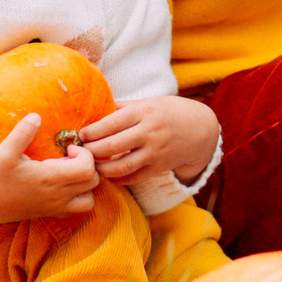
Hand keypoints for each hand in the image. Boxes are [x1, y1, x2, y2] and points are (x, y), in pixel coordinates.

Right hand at [0, 113, 99, 228]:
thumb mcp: (4, 152)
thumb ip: (22, 133)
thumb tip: (36, 116)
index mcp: (50, 179)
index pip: (88, 169)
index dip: (85, 154)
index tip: (69, 147)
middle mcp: (58, 196)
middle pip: (94, 182)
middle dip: (89, 166)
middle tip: (71, 156)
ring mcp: (55, 207)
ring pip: (89, 200)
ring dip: (87, 184)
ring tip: (71, 171)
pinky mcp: (50, 213)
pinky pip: (76, 210)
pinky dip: (78, 198)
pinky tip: (63, 185)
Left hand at [78, 95, 219, 186]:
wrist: (201, 130)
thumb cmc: (170, 112)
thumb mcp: (148, 102)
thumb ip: (122, 107)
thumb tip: (94, 107)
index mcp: (144, 112)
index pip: (110, 123)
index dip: (91, 131)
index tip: (80, 135)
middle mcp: (149, 132)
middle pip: (111, 146)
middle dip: (91, 151)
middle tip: (80, 152)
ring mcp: (154, 153)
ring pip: (120, 166)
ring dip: (101, 168)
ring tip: (91, 165)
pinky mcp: (158, 168)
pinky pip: (132, 177)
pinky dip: (116, 178)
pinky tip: (107, 174)